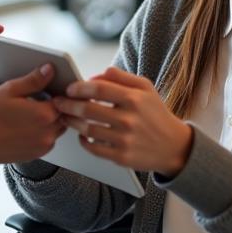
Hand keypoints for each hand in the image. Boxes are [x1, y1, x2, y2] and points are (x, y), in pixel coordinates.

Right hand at [0, 66, 63, 172]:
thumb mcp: (10, 90)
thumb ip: (34, 80)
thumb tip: (49, 71)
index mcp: (44, 114)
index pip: (62, 101)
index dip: (54, 94)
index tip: (44, 92)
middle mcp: (47, 133)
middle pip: (61, 116)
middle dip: (52, 108)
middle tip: (35, 102)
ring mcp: (41, 147)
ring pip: (55, 131)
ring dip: (48, 122)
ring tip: (28, 115)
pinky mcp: (33, 155)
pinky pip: (45, 143)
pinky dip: (40, 135)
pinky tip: (23, 128)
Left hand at [53, 67, 192, 177]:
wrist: (174, 146)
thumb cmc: (155, 113)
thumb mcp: (145, 88)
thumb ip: (121, 76)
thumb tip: (94, 75)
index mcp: (134, 98)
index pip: (98, 88)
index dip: (79, 87)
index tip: (69, 88)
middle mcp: (129, 119)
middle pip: (88, 109)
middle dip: (68, 104)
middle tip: (58, 102)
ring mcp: (124, 139)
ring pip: (87, 129)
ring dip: (71, 121)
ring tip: (65, 116)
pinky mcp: (121, 157)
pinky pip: (93, 148)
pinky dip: (82, 141)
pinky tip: (81, 135)